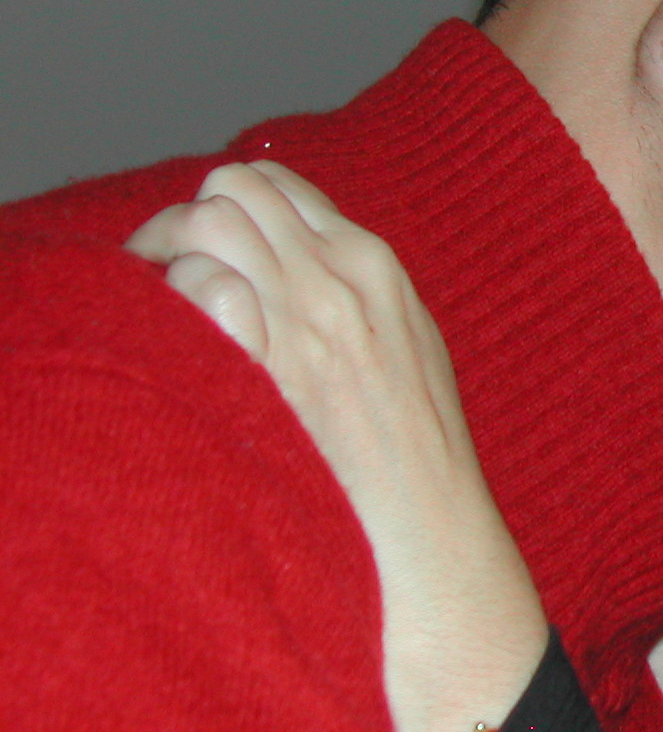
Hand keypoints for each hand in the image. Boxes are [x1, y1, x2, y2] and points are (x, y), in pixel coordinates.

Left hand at [127, 161, 546, 731]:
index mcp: (379, 267)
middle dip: (180, 226)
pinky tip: (175, 360)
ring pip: (205, 222)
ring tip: (159, 322)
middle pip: (229, 188)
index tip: (198, 260)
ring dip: (166, 261)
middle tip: (159, 288)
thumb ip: (350, 299)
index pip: (274, 183)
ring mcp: (309, 321)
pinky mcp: (276, 370)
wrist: (434, 547)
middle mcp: (344, 279)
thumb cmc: (414, 469)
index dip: (221, 211)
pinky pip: (196, 290)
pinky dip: (170, 307)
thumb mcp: (402, 354)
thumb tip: (279, 269)